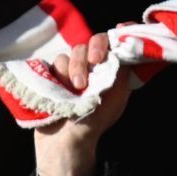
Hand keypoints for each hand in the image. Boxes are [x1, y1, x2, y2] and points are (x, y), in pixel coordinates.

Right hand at [34, 34, 132, 175]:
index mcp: (111, 66)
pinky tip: (57, 90)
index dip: (116, 34)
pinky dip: (54, 75)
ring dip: (70, 70)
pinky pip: (51, 64)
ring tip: (71, 92)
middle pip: (91, 41)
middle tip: (85, 78)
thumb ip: (123, 71)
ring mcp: (71, 69)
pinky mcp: (52, 76)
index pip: (115, 40)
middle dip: (88, 56)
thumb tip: (124, 47)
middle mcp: (92, 64)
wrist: (66, 141)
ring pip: (70, 53)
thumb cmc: (95, 122)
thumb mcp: (117, 97)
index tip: (113, 39)